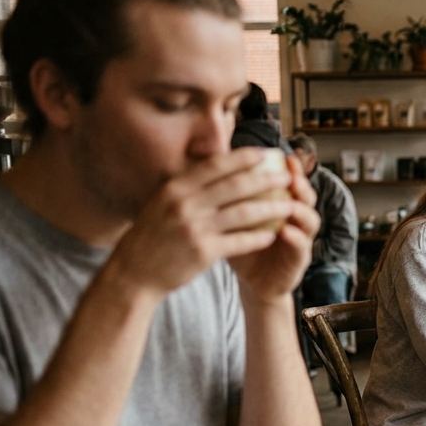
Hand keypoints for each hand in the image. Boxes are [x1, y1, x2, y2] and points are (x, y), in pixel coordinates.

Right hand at [108, 148, 298, 299]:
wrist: (134, 271)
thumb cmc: (154, 235)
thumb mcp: (163, 202)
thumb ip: (189, 187)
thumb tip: (219, 166)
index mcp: (176, 187)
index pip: (215, 166)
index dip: (243, 158)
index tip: (265, 154)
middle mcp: (184, 203)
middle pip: (235, 186)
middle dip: (266, 180)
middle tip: (287, 177)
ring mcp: (194, 227)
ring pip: (243, 213)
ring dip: (271, 208)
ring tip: (290, 206)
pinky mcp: (203, 251)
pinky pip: (240, 241)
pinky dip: (258, 237)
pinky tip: (273, 235)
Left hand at [229, 154, 320, 302]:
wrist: (251, 283)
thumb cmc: (241, 246)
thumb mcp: (233, 217)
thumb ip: (231, 194)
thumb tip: (211, 161)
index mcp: (281, 206)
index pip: (291, 183)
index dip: (291, 170)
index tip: (284, 157)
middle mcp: (296, 220)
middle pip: (306, 197)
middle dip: (301, 185)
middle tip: (291, 177)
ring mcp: (300, 240)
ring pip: (310, 220)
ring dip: (302, 210)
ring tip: (291, 203)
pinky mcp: (298, 261)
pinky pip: (302, 247)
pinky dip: (295, 238)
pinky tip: (285, 232)